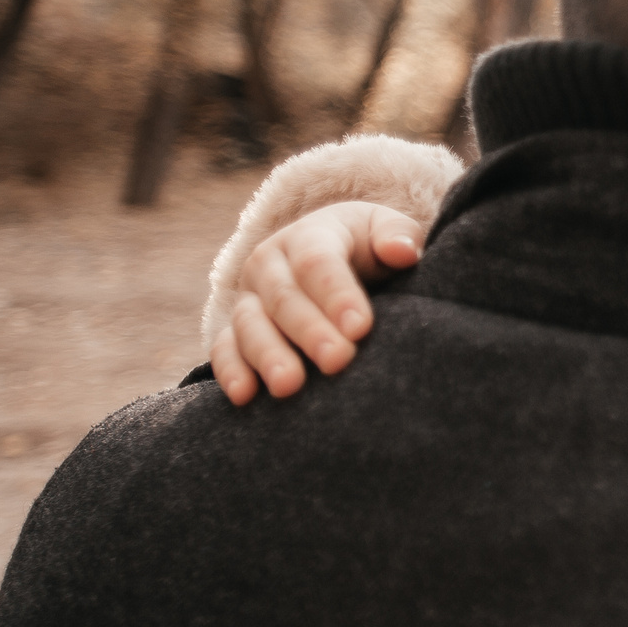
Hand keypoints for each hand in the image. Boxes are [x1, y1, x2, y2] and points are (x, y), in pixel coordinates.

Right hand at [208, 202, 425, 406]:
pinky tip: (245, 396)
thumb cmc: (369, 246)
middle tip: (337, 361)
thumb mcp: (386, 230)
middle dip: (310, 332)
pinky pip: (224, 348)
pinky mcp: (234, 329)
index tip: (361, 328)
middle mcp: (269, 264)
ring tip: (289, 385)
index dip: (337, 295)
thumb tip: (402, 252)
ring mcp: (248, 297)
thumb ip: (399, 236)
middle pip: (284, 298)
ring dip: (268, 356)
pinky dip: (230, 371)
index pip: (318, 263)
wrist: (335, 253)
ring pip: (250, 324)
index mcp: (308, 236)